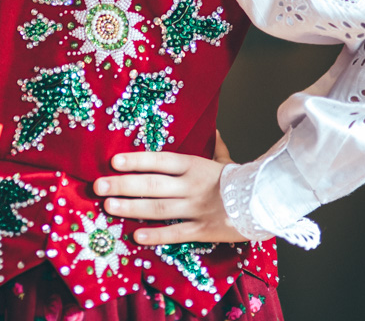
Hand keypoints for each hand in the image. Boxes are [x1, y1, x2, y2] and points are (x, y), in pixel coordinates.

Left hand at [93, 131, 245, 245]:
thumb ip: (214, 144)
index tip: (114, 161)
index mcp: (194, 165)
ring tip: (108, 207)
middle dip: (123, 185)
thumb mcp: (224, 159)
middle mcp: (191, 186)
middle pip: (152, 185)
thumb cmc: (241, 179)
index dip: (136, 160)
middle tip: (98, 186)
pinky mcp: (202, 230)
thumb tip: (212, 127)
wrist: (266, 203)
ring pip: (158, 209)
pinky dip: (156, 235)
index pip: (160, 160)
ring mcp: (195, 209)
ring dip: (131, 208)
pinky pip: (175, 233)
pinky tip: (136, 236)